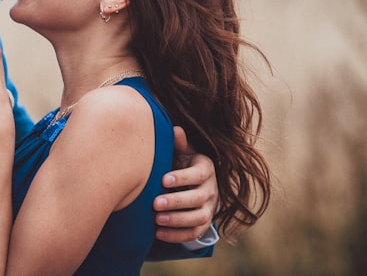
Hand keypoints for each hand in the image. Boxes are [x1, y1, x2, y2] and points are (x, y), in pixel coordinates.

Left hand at [153, 126, 217, 243]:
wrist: (193, 183)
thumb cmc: (181, 163)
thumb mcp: (182, 152)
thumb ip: (178, 144)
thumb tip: (176, 130)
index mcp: (205, 169)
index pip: (198, 175)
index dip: (182, 178)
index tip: (163, 180)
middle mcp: (211, 189)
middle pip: (197, 199)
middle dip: (176, 202)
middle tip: (155, 203)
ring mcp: (209, 208)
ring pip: (198, 218)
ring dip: (177, 221)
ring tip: (157, 219)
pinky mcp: (203, 224)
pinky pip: (194, 233)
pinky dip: (177, 236)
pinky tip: (158, 234)